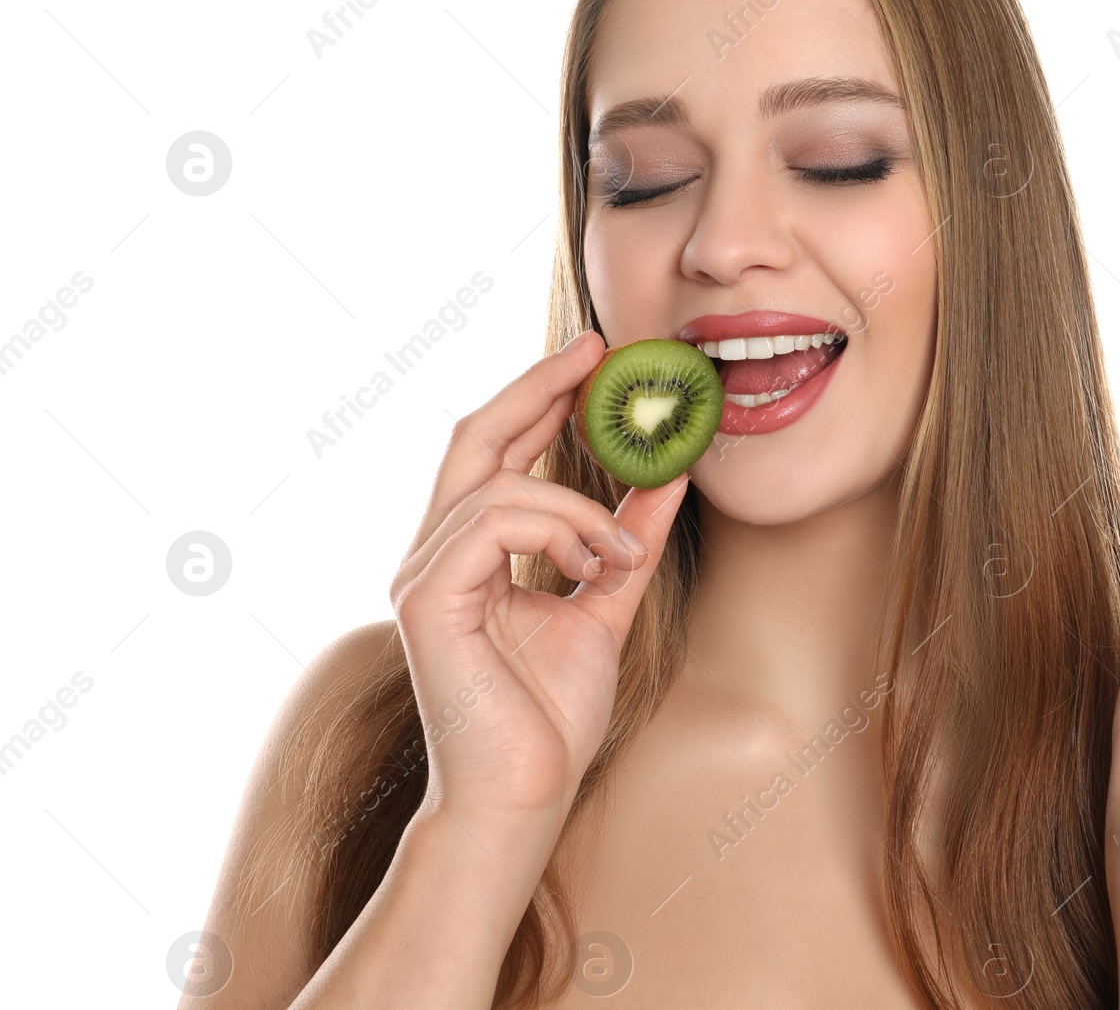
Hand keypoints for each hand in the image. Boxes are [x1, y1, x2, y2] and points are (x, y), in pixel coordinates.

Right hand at [388, 329, 690, 836]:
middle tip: (599, 350)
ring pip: (497, 482)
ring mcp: (422, 574)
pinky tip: (595, 559)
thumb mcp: (605, 604)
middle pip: (474, 436)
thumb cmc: (548, 717)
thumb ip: (628, 540)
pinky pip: (492, 522)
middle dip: (538, 385)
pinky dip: (556, 527)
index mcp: (467, 551)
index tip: (596, 357)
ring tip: (621, 545)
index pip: (497, 449)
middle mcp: (434, 553)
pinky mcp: (427, 600)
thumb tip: (669, 476)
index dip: (542, 395)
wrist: (522, 797)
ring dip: (576, 501)